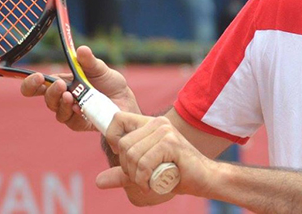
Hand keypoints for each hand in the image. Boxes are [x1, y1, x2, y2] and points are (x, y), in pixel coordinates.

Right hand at [20, 46, 138, 131]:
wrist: (125, 100)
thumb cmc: (109, 83)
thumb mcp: (101, 69)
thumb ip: (89, 61)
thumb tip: (81, 49)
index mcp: (63, 82)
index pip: (38, 84)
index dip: (31, 83)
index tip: (37, 77)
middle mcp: (62, 97)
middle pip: (46, 98)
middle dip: (49, 91)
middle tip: (59, 84)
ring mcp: (70, 111)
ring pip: (57, 111)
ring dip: (61, 103)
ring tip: (70, 95)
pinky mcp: (79, 123)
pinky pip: (72, 121)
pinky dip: (75, 114)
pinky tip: (81, 108)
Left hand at [98, 113, 215, 201]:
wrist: (203, 178)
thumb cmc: (176, 173)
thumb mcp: (144, 172)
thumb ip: (123, 174)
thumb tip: (98, 181)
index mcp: (150, 125)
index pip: (118, 119)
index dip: (112, 138)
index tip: (124, 158)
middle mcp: (158, 123)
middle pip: (123, 144)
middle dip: (127, 168)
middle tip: (142, 177)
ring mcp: (165, 131)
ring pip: (132, 155)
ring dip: (137, 176)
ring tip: (150, 181)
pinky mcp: (171, 143)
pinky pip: (144, 163)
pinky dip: (145, 178)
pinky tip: (154, 183)